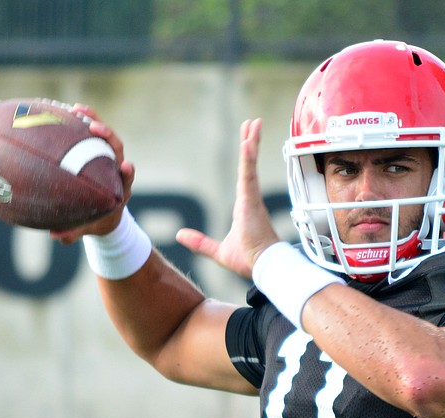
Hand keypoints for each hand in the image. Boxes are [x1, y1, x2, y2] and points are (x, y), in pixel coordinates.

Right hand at [51, 104, 134, 243]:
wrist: (104, 213)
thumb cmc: (96, 222)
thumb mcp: (86, 229)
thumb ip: (73, 233)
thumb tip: (54, 236)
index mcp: (120, 189)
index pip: (128, 177)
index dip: (128, 171)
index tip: (126, 166)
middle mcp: (115, 169)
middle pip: (118, 149)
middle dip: (109, 136)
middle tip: (94, 126)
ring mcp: (107, 157)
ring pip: (104, 135)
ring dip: (93, 119)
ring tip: (76, 108)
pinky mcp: (95, 150)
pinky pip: (87, 133)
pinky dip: (77, 122)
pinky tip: (60, 111)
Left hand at [176, 118, 278, 278]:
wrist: (263, 267)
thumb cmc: (249, 261)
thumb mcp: (218, 251)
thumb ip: (200, 242)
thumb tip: (180, 235)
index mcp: (245, 208)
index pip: (244, 177)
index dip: (246, 158)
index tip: (247, 142)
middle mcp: (250, 200)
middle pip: (249, 165)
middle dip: (250, 143)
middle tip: (253, 123)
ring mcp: (252, 199)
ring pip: (250, 165)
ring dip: (251, 143)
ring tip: (254, 123)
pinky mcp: (252, 201)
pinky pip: (249, 175)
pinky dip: (248, 158)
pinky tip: (247, 143)